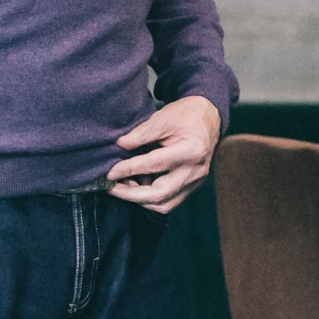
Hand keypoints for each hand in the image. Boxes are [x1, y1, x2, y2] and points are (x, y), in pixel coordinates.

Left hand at [107, 95, 221, 213]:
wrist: (209, 117)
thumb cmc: (186, 115)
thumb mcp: (163, 118)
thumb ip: (141, 133)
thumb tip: (120, 145)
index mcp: (190, 151)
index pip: (154, 165)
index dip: (129, 169)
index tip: (109, 172)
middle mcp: (195, 171)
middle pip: (160, 194)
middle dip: (131, 195)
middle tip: (111, 188)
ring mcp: (196, 181)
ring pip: (165, 204)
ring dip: (140, 200)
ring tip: (123, 186)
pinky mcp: (193, 186)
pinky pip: (170, 201)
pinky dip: (151, 199)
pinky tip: (138, 187)